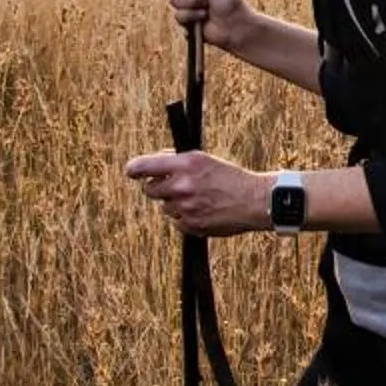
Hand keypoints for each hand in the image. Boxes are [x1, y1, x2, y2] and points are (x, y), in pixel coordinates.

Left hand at [124, 150, 268, 236]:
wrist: (254, 200)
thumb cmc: (231, 178)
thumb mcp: (205, 160)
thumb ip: (178, 161)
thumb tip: (155, 162)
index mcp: (185, 164)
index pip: (144, 166)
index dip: (134, 169)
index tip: (131, 171)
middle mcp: (182, 185)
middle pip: (149, 190)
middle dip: (158, 188)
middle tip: (173, 186)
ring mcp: (185, 207)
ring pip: (165, 207)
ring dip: (175, 204)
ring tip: (198, 199)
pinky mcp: (190, 225)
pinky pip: (176, 221)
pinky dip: (185, 218)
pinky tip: (203, 210)